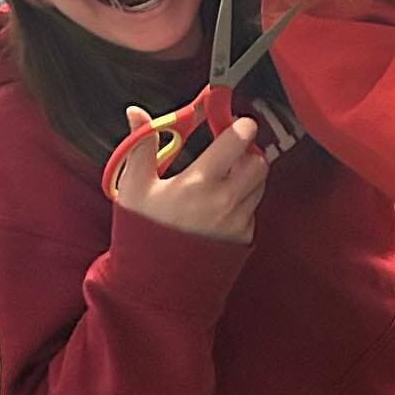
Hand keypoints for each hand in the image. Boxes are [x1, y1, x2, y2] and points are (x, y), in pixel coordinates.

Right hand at [113, 107, 267, 245]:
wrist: (154, 281)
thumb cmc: (142, 232)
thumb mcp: (134, 187)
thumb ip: (141, 145)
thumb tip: (137, 114)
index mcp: (199, 183)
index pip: (238, 141)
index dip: (240, 126)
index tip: (234, 122)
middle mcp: (225, 201)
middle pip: (258, 161)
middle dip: (248, 152)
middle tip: (229, 153)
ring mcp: (238, 220)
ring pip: (260, 183)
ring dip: (248, 175)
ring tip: (223, 179)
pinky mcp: (245, 237)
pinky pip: (254, 208)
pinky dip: (244, 201)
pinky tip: (221, 206)